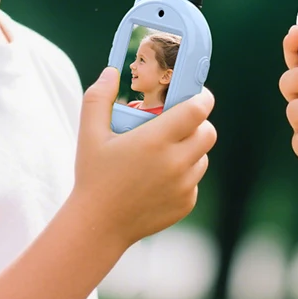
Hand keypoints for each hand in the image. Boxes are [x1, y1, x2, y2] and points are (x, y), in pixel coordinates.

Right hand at [72, 67, 215, 251]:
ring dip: (191, 149)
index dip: (201, 97)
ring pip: (203, 156)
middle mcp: (176, 162)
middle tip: (179, 123)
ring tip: (166, 151)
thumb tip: (111, 71)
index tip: (194, 95)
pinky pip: (195, 180)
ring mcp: (183, 185)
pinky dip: (185, 174)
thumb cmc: (93, 176)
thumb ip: (99, 98)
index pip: (199, 108)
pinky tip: (161, 176)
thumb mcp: (89, 134)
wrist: (97, 227)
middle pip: (208, 131)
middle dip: (197, 123)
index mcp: (156, 140)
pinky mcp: (186, 203)